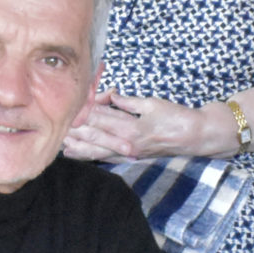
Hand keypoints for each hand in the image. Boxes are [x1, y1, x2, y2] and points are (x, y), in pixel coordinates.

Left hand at [60, 94, 227, 162]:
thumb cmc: (178, 117)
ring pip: (99, 150)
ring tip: (62, 146)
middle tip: (57, 126)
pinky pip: (109, 157)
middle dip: (76, 131)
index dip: (84, 112)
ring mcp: (131, 153)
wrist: (197, 136)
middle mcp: (129, 143)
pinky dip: (93, 156)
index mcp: (132, 128)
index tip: (68, 107)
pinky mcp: (134, 157)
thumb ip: (128, 101)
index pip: (102, 118)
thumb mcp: (152, 103)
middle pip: (96, 136)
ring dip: (80, 147)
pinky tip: (80, 155)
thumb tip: (110, 95)